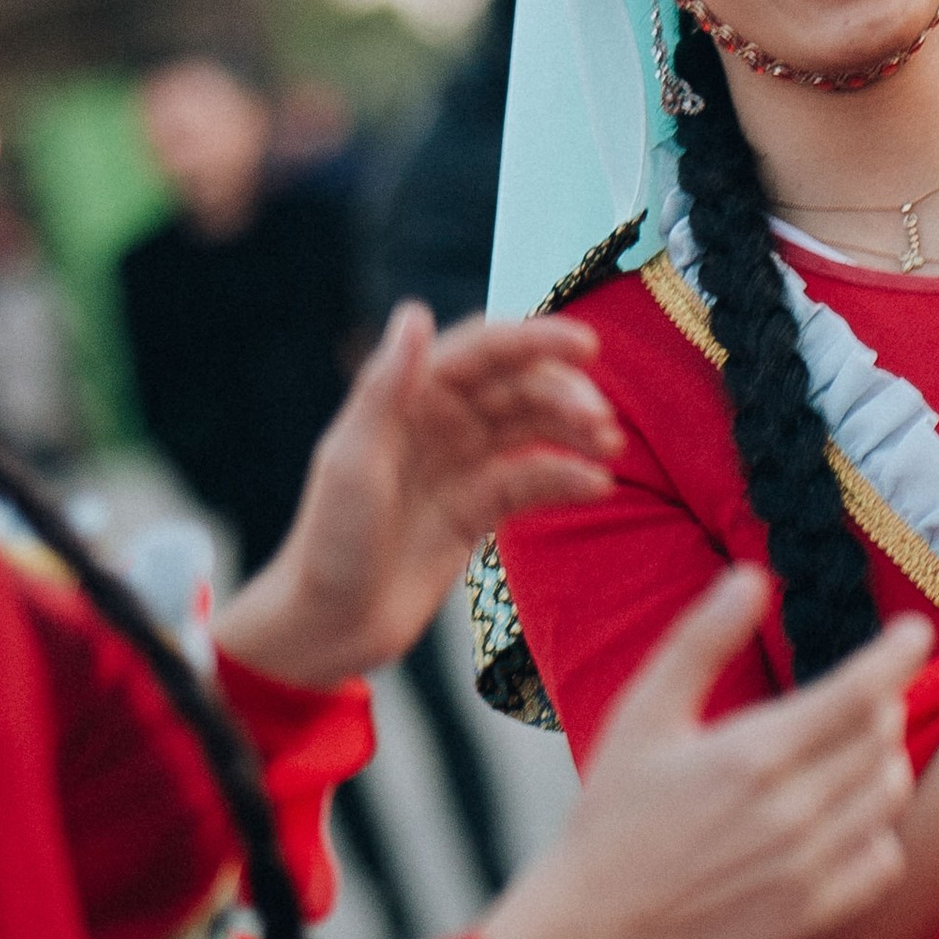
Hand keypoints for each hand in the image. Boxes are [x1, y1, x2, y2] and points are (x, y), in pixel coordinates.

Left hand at [216, 302, 620, 686]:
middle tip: (602, 421)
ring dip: (574, 432)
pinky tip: (596, 486)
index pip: (482, 351)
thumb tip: (416, 312)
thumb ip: (386, 389)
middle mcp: (437, 422)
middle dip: (564, 395)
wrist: (330, 626)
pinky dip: (565, 480)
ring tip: (609, 448)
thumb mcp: (353, 462)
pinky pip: (530, 483)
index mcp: (406, 398)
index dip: (535, 341)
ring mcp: (459, 465)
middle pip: (516, 388)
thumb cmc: (328, 542)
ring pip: (531, 431)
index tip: (587, 348)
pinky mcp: (476, 510)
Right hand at [477, 566, 930, 938]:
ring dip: (882, 761)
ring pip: (890, 793)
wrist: (598, 925)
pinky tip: (842, 819)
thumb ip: (702, 640)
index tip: (911, 633)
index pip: (860, 691)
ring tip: (843, 755)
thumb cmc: (614, 811)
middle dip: (879, 703)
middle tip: (851, 699)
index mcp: (754, 754)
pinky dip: (878, 830)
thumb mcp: (644, 713)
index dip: (896, 654)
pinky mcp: (814, 912)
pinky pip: (886, 860)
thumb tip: (752, 577)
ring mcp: (808, 867)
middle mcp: (792, 812)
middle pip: (882, 737)